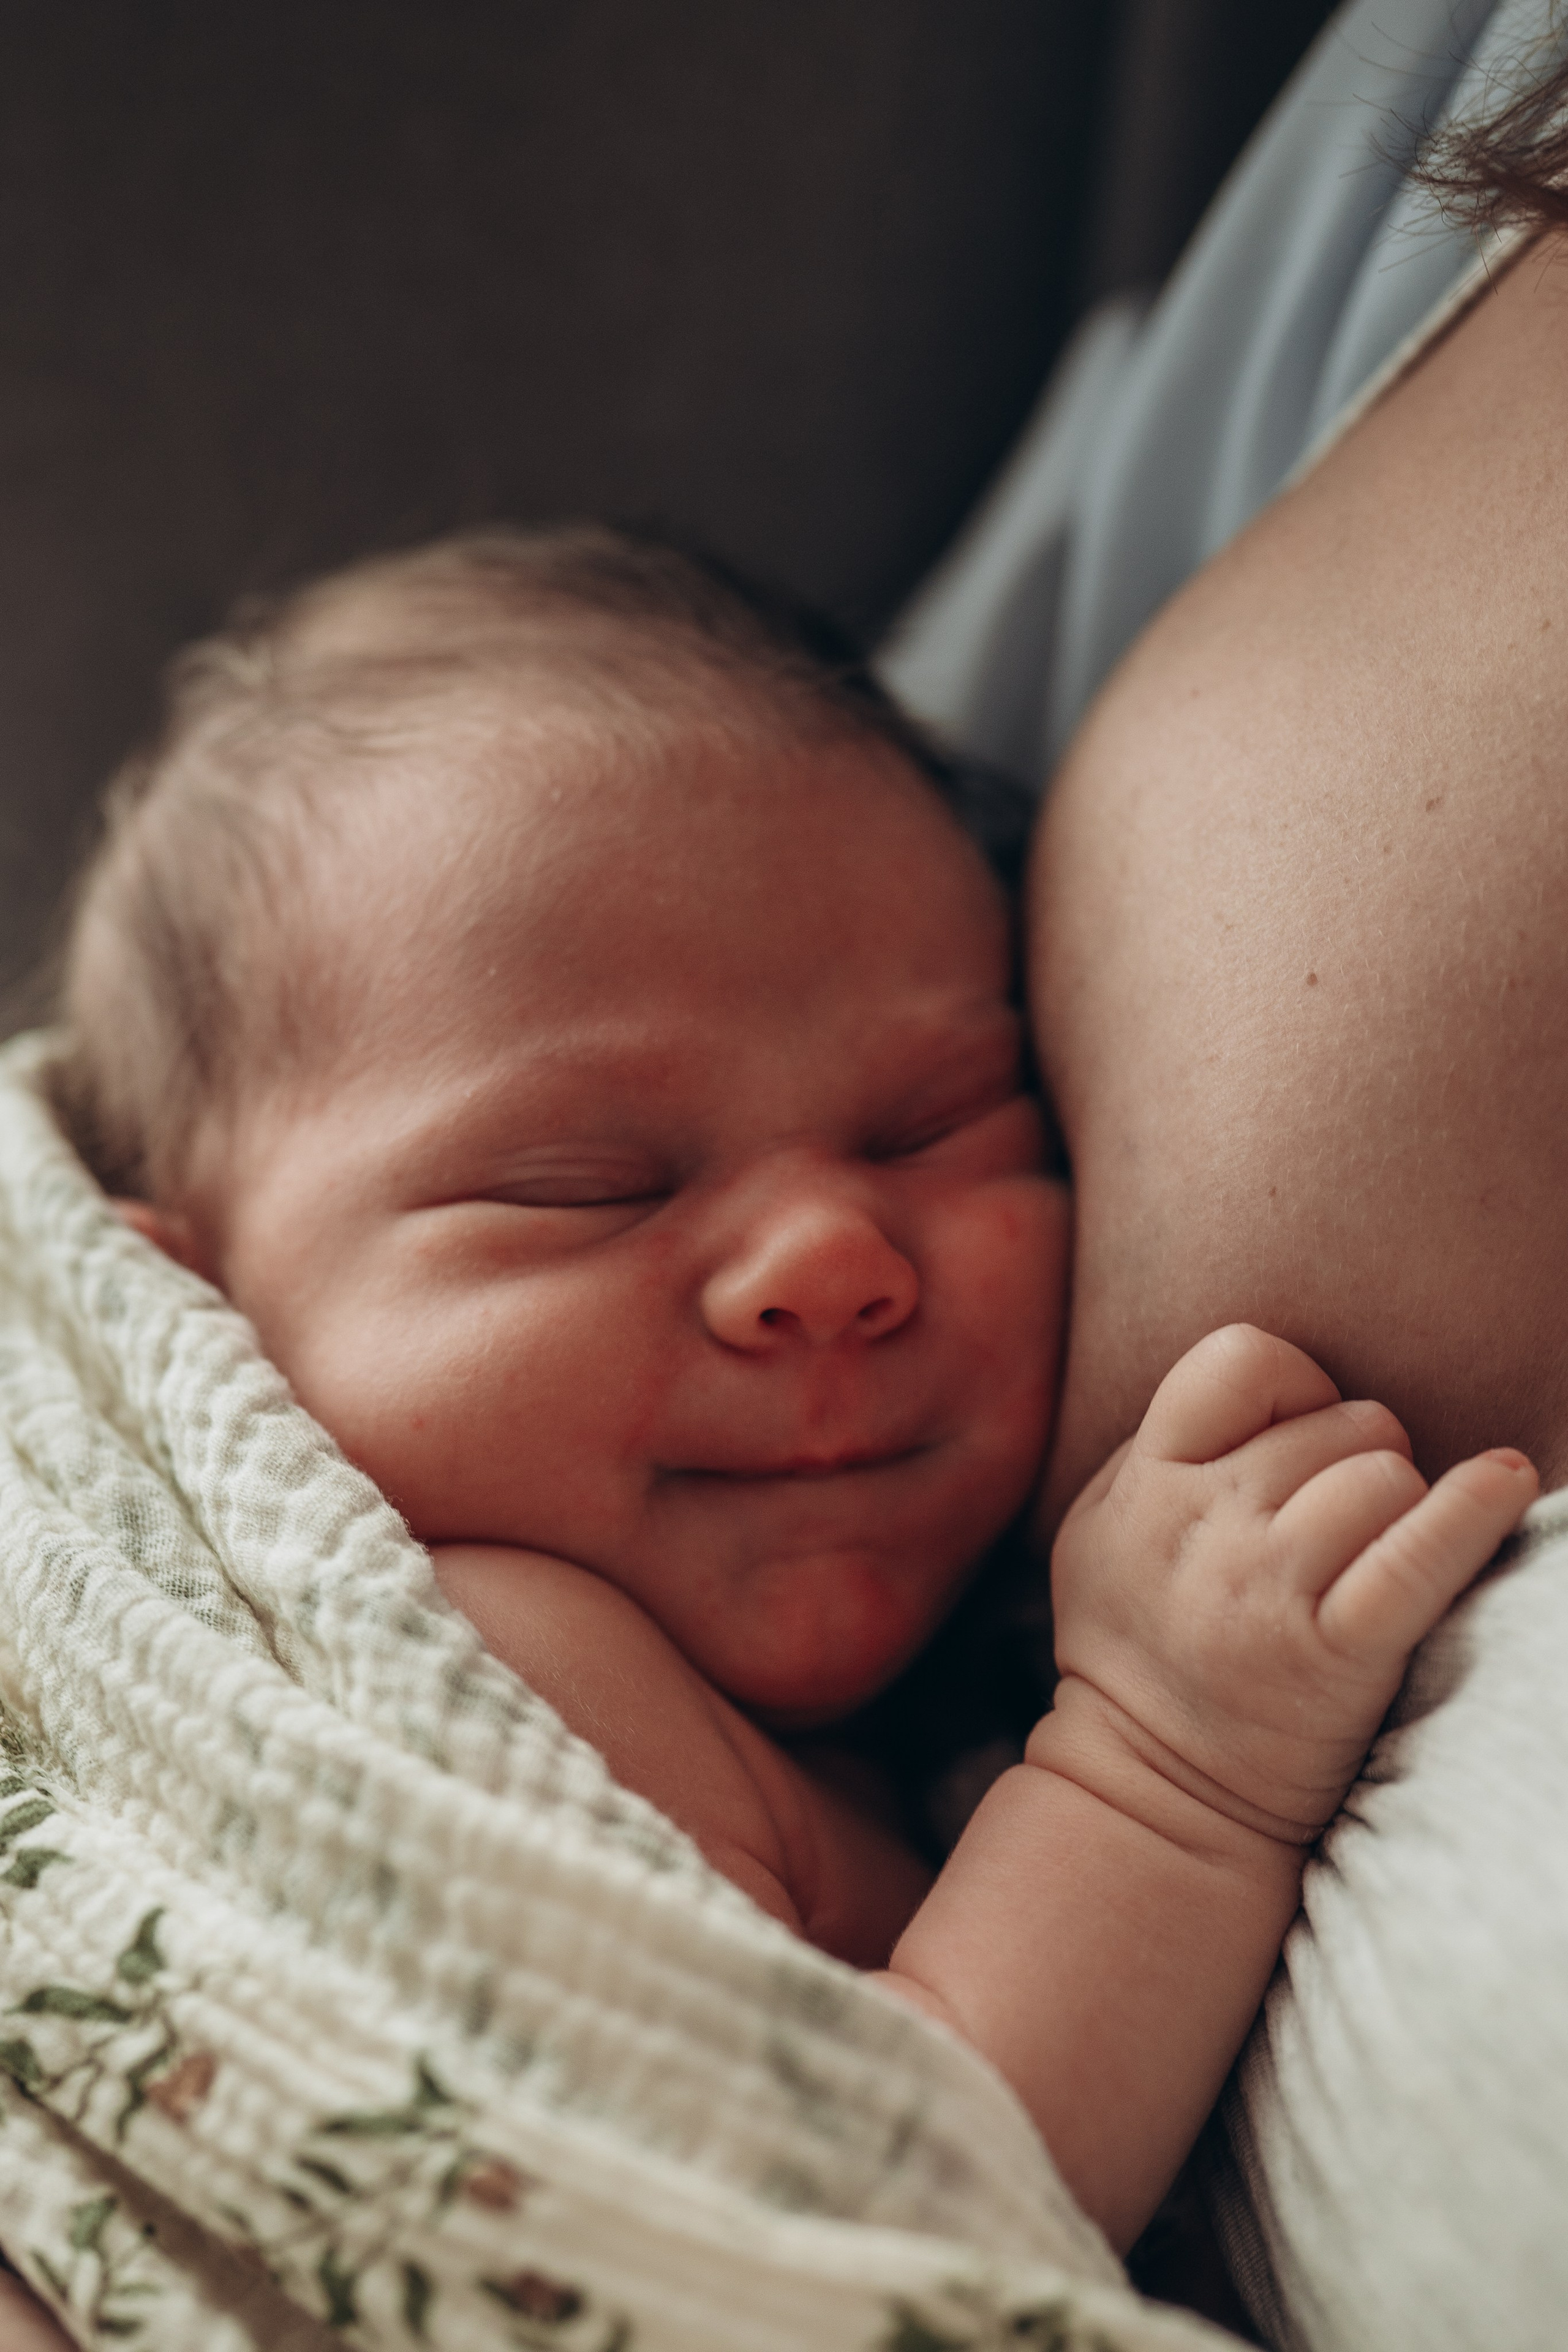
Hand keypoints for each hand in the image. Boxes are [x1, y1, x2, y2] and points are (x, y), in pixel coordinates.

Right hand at [1050, 1325, 1537, 1835]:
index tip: (1304, 1434)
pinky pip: (1418, 1553)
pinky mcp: (1332, 1652)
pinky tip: (1503, 1482)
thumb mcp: (1106, 1530)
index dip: (1294, 1384)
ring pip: (1385, 1478)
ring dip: (1401, 1509)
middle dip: (1360, 1461)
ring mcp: (1264, 1588)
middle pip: (1340, 1425)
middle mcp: (1202, 1524)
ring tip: (1374, 1560)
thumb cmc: (1144, 1648)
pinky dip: (1474, 1511)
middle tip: (1342, 1528)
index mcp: (1146, 1483)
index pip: (1240, 1360)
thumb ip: (1166, 1450)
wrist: (1154, 1796)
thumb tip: (1275, 1392)